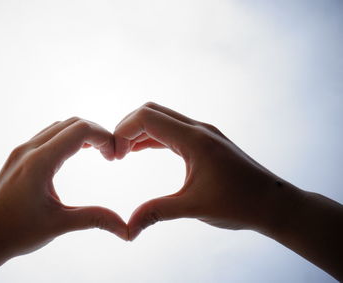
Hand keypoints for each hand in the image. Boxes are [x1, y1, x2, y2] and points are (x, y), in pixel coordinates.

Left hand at [0, 117, 126, 281]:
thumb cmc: (15, 233)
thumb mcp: (59, 224)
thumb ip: (94, 219)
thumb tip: (127, 229)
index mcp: (39, 162)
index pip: (80, 130)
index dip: (104, 137)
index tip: (115, 156)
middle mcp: (28, 150)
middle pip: (71, 123)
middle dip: (96, 133)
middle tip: (110, 155)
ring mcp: (21, 151)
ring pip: (58, 127)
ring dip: (81, 134)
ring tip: (98, 153)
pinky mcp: (17, 157)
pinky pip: (47, 136)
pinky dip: (66, 138)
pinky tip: (75, 155)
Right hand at [115, 102, 282, 238]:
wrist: (274, 204)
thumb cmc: (240, 204)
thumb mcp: (193, 208)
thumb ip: (156, 212)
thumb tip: (127, 229)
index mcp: (194, 139)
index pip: (147, 117)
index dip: (123, 131)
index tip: (114, 155)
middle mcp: (198, 129)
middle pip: (152, 111)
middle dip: (127, 127)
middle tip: (115, 154)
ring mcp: (203, 134)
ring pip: (162, 119)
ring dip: (139, 132)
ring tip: (122, 154)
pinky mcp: (206, 142)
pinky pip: (172, 131)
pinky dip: (152, 137)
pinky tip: (140, 150)